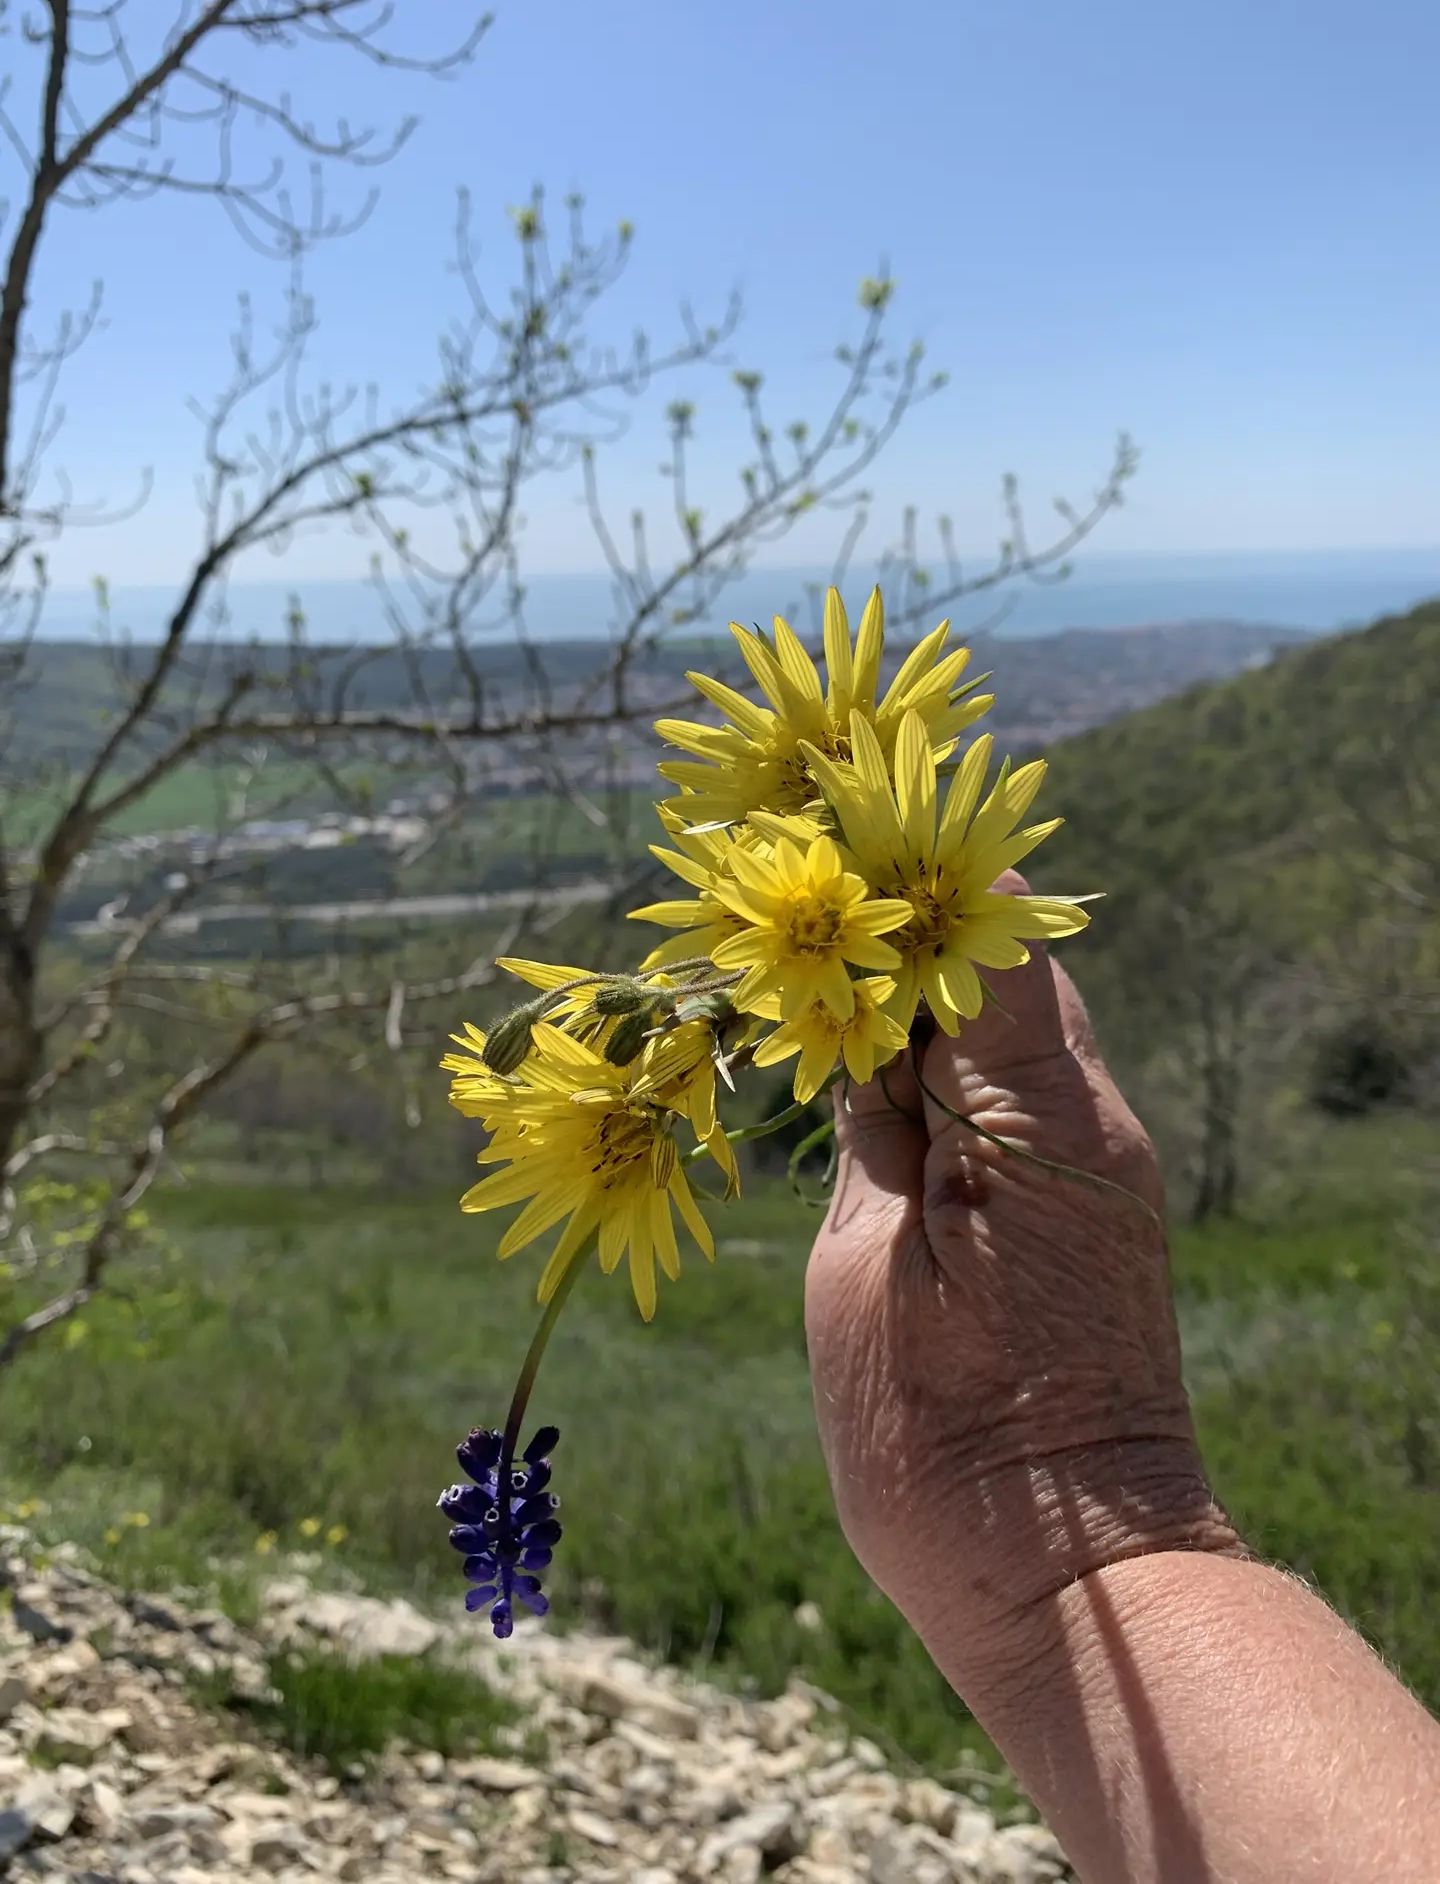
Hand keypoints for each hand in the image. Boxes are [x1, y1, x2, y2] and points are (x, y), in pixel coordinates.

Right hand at [804, 874, 1241, 1700]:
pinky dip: (948, 1078)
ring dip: (922, 1012)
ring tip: (819, 1006)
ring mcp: (1098, 1168)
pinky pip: (1016, 1101)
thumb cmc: (942, 1438)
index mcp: (1035, 1120)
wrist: (1065, 1573)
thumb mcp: (867, 1269)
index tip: (817, 855)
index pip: (987, 944)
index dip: (904, 893)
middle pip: (1004, 972)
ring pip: (1009, 1033)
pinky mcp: (1087, 1212)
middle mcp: (1088, 1122)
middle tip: (797, 935)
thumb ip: (870, 1130)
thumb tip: (862, 1031)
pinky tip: (873, 1092)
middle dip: (906, 946)